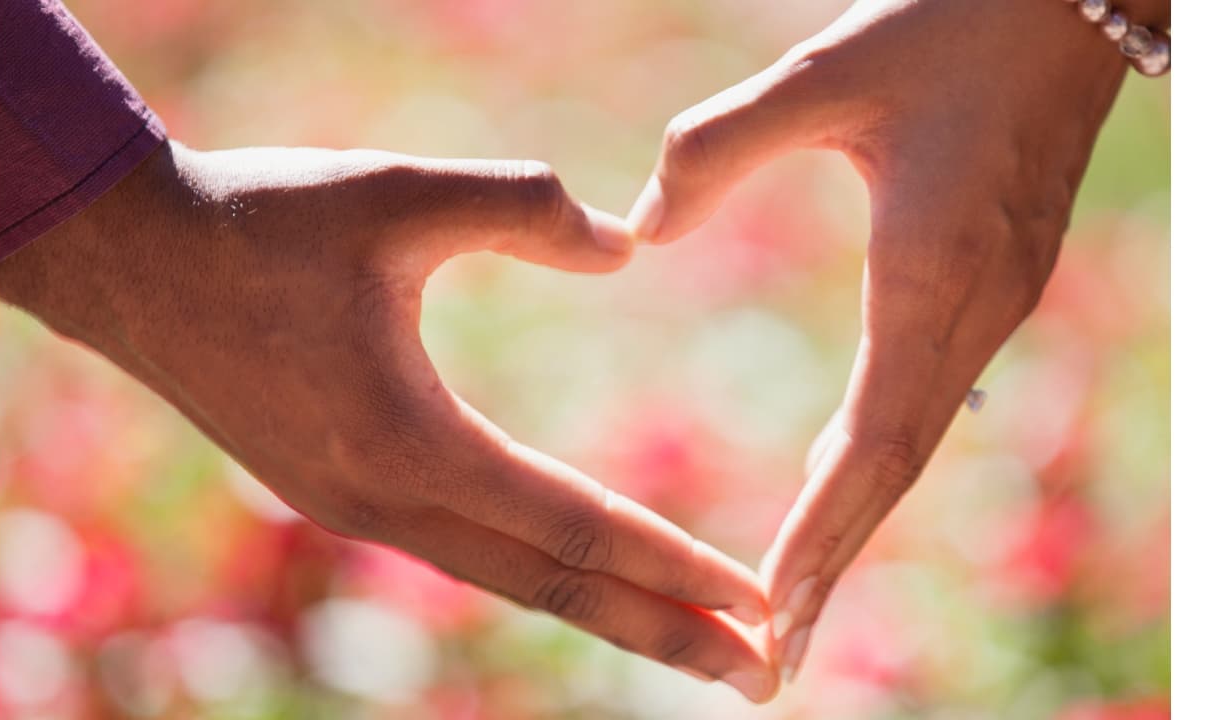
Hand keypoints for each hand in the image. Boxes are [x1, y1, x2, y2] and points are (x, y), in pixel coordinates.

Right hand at [0, 142, 778, 700]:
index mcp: (411, 444)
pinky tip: (577, 570)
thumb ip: (524, 209)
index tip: (761, 607)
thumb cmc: (259, 221)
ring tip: (693, 641)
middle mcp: (385, 504)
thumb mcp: (397, 192)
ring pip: (507, 579)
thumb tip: (626, 243)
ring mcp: (356, 511)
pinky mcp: (338, 493)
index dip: (677, 567)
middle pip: (553, 590)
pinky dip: (537, 572)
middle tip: (761, 677)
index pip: (577, 528)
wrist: (130, 261)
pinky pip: (463, 551)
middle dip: (664, 634)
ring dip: (607, 612)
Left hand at [627, 0, 1164, 684]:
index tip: (771, 606)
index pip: (874, 440)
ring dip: (860, 517)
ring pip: (919, 439)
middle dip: (838, 560)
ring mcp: (997, 300)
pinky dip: (883, 455)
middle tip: (779, 653)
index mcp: (933, 274)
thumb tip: (637, 229)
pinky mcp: (997, 279)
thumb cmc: (948, 24)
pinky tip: (844, 473)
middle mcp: (975, 308)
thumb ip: (720, 149)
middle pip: (900, 469)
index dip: (824, 530)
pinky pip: (931, 395)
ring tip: (799, 591)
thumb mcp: (825, 74)